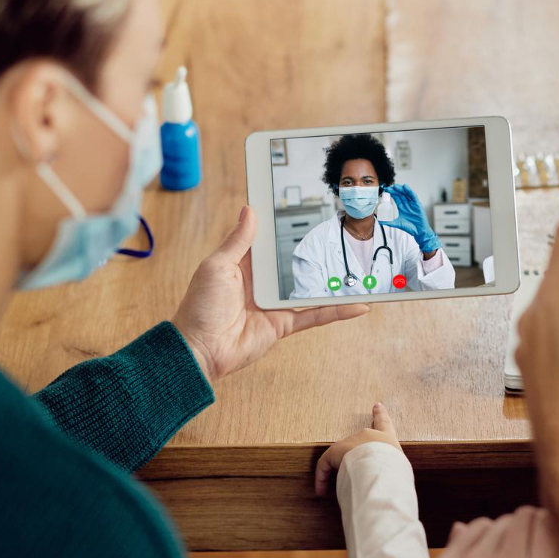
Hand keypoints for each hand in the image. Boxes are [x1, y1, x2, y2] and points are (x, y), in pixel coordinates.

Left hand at [173, 206, 368, 382]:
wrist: (200, 349)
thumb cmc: (199, 307)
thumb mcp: (217, 266)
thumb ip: (238, 241)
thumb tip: (249, 210)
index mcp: (243, 265)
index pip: (268, 241)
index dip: (283, 226)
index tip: (303, 208)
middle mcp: (262, 283)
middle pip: (294, 263)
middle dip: (316, 251)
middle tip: (342, 233)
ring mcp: (274, 304)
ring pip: (310, 289)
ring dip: (333, 281)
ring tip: (358, 269)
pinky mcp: (283, 324)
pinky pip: (314, 315)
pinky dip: (336, 312)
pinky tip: (357, 306)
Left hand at [315, 401, 402, 495]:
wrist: (381, 468)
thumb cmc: (395, 471)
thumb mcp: (401, 468)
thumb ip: (394, 470)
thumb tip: (391, 483)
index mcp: (386, 438)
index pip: (384, 423)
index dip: (380, 414)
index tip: (378, 406)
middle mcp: (368, 435)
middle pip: (359, 440)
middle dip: (356, 447)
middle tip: (352, 456)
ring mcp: (351, 442)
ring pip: (342, 455)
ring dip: (341, 469)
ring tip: (336, 485)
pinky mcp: (335, 451)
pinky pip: (325, 465)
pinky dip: (322, 478)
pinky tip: (320, 491)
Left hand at [383, 184, 439, 253]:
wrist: (418, 231)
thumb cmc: (409, 227)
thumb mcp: (397, 223)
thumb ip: (389, 222)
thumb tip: (380, 221)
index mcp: (401, 207)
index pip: (396, 198)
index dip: (391, 194)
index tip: (386, 191)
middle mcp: (406, 204)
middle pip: (400, 194)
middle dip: (395, 190)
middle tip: (389, 188)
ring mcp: (412, 203)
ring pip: (406, 194)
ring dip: (401, 189)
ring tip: (395, 186)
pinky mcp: (417, 204)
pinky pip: (413, 196)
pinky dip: (409, 191)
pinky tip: (405, 187)